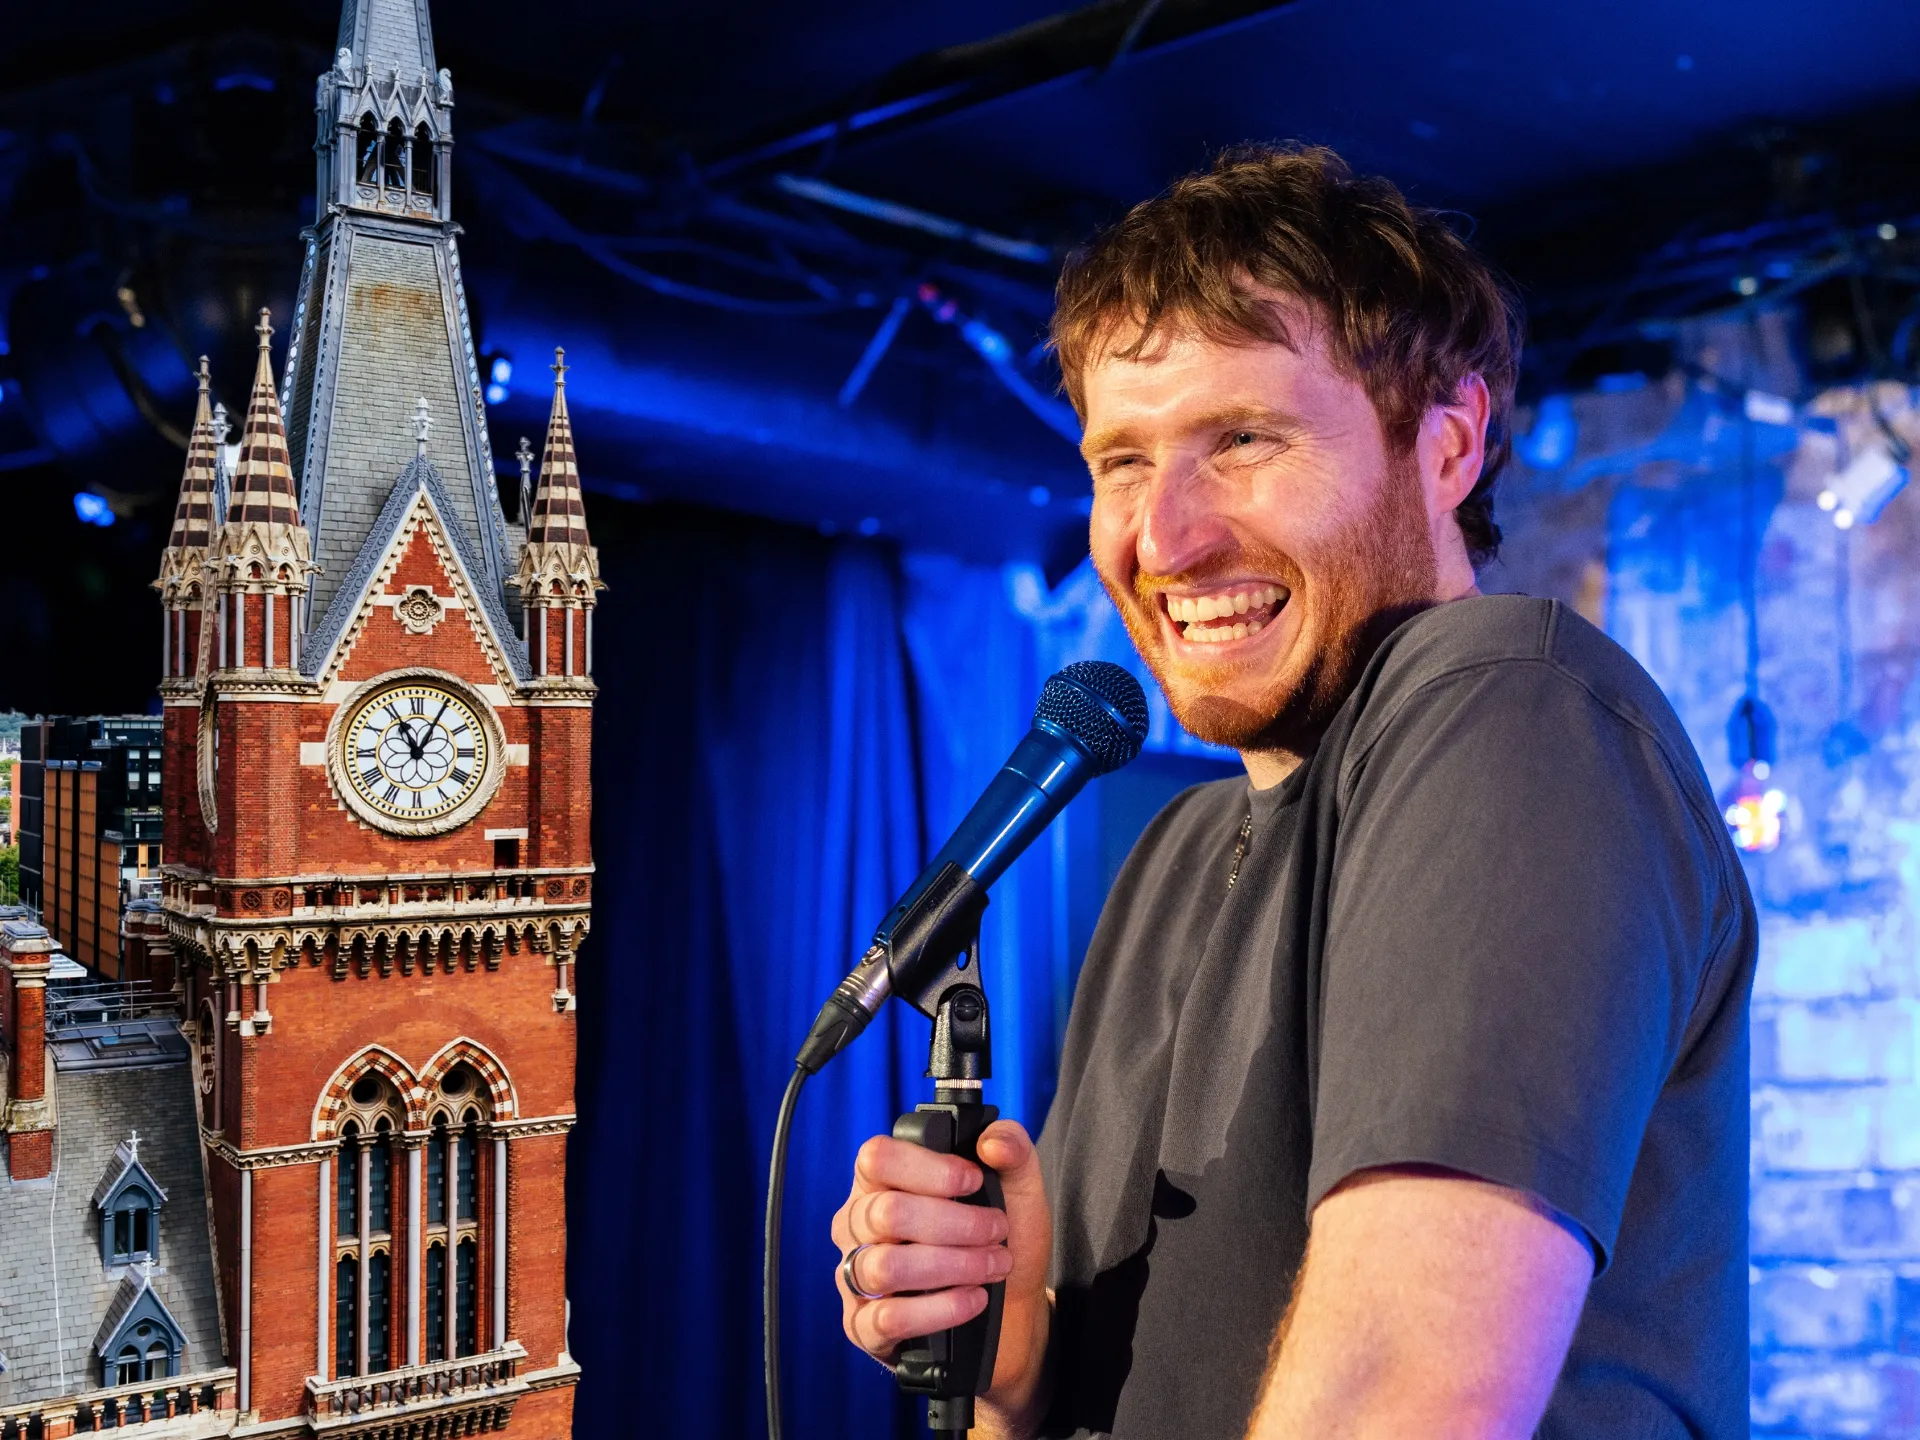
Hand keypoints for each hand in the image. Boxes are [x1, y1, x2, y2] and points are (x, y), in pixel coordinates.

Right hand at [831, 1120, 1051, 1430]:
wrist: (1013, 1308)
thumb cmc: (1000, 1238)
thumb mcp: (1018, 1186)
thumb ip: (1011, 1147)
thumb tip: (991, 1142)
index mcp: (881, 1180)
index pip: (877, 1158)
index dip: (929, 1168)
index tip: (974, 1181)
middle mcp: (858, 1224)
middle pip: (887, 1213)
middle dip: (955, 1223)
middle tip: (996, 1230)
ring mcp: (855, 1276)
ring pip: (885, 1267)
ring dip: (951, 1266)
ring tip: (992, 1265)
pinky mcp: (864, 1327)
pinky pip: (887, 1319)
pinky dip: (939, 1309)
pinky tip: (973, 1300)